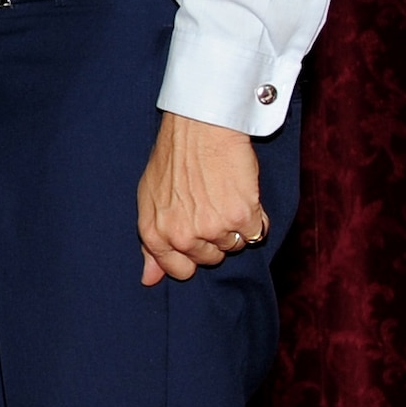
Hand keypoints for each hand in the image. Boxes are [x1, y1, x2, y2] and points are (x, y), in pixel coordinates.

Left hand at [136, 111, 267, 283]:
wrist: (200, 126)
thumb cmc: (173, 157)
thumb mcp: (149, 197)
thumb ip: (151, 243)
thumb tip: (149, 280)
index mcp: (154, 231)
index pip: (179, 270)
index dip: (190, 253)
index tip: (194, 232)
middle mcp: (181, 235)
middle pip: (210, 259)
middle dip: (212, 236)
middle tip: (207, 202)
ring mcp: (212, 228)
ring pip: (234, 246)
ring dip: (234, 225)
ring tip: (221, 192)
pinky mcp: (241, 218)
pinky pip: (257, 233)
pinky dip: (255, 216)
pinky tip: (240, 192)